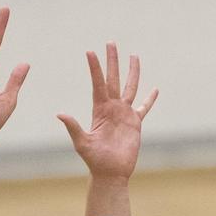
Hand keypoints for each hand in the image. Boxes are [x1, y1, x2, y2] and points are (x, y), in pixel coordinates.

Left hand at [58, 45, 157, 180]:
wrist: (110, 173)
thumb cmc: (94, 160)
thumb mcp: (82, 143)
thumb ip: (74, 127)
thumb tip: (61, 114)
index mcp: (99, 110)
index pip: (98, 84)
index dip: (95, 68)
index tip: (90, 52)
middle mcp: (112, 108)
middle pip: (113, 79)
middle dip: (112, 61)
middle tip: (110, 42)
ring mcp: (124, 114)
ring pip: (130, 88)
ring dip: (132, 72)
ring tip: (134, 56)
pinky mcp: (135, 124)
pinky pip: (144, 108)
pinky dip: (149, 99)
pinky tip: (154, 89)